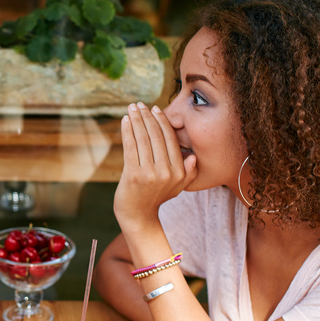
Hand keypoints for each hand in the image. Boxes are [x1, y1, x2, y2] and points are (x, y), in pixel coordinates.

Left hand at [114, 102, 196, 228]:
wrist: (138, 216)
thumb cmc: (157, 197)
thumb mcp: (179, 187)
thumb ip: (188, 173)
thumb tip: (194, 158)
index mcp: (179, 172)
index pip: (170, 139)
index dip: (162, 121)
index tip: (155, 109)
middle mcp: (166, 172)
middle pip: (156, 136)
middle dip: (146, 116)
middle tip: (139, 104)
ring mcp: (149, 174)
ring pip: (143, 138)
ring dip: (136, 119)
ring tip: (131, 108)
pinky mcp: (133, 175)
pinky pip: (130, 146)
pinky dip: (127, 131)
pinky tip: (125, 120)